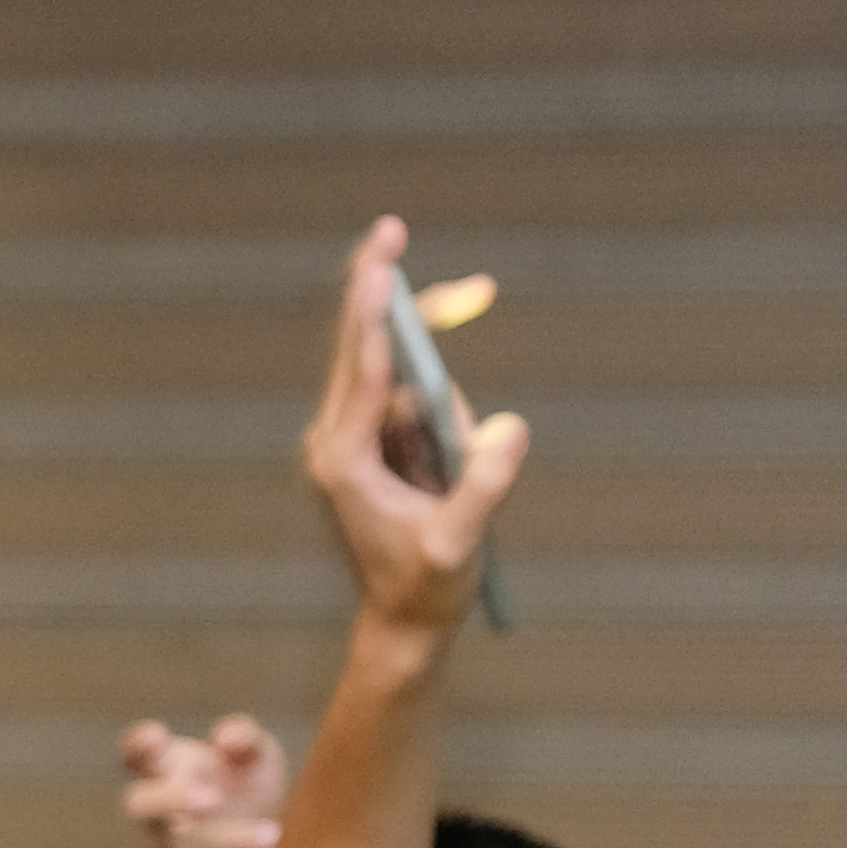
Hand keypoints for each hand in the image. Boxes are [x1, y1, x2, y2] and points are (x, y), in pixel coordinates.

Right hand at [118, 711, 287, 847]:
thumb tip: (227, 738)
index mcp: (167, 768)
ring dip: (232, 843)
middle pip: (144, 807)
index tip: (151, 735)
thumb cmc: (251, 787)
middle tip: (212, 798)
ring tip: (274, 835)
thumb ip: (245, 739)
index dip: (138, 745)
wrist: (266, 847)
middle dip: (173, 801)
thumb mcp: (257, 756)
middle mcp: (153, 813)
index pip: (138, 752)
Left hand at [304, 215, 524, 628]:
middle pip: (365, 347)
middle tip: (389, 227)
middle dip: (392, 296)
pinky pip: (418, 402)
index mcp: (342, 459)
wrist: (406, 620)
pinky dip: (449, 415)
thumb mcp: (461, 543)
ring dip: (449, 410)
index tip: (378, 263)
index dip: (371, 310)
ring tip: (448, 490)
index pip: (360, 368)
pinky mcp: (376, 442)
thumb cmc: (428, 587)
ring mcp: (355, 438)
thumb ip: (484, 486)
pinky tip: (445, 479)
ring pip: (405, 378)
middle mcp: (337, 440)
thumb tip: (509, 427)